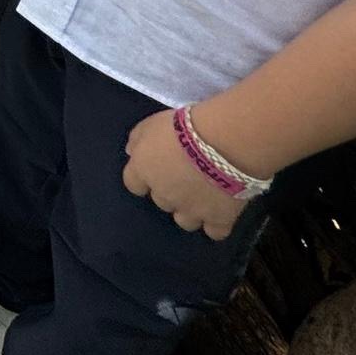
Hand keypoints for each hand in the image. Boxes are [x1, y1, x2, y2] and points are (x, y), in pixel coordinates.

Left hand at [124, 111, 249, 239]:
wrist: (223, 143)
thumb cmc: (186, 127)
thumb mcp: (152, 123)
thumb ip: (138, 140)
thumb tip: (132, 153)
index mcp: (145, 171)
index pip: (134, 184)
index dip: (144, 177)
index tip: (157, 168)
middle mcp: (164, 196)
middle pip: (162, 201)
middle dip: (171, 190)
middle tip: (188, 174)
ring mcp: (191, 211)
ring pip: (185, 220)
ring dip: (192, 209)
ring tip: (206, 193)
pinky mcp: (218, 220)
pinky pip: (214, 231)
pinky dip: (217, 222)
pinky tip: (222, 210)